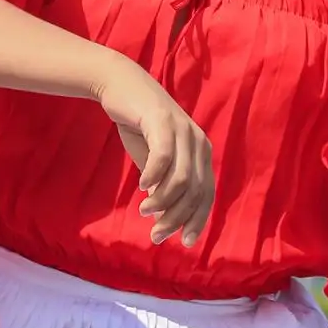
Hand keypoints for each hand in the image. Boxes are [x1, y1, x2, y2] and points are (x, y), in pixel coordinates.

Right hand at [92, 57, 214, 246]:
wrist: (121, 85)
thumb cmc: (139, 125)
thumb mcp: (153, 160)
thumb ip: (162, 185)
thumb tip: (163, 218)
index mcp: (201, 153)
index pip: (207, 195)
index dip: (197, 220)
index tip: (183, 242)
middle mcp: (198, 142)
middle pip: (195, 192)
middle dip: (177, 218)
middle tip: (156, 235)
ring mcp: (183, 130)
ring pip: (182, 179)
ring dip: (163, 201)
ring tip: (144, 210)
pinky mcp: (162, 120)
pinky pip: (164, 157)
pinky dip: (154, 176)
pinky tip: (142, 187)